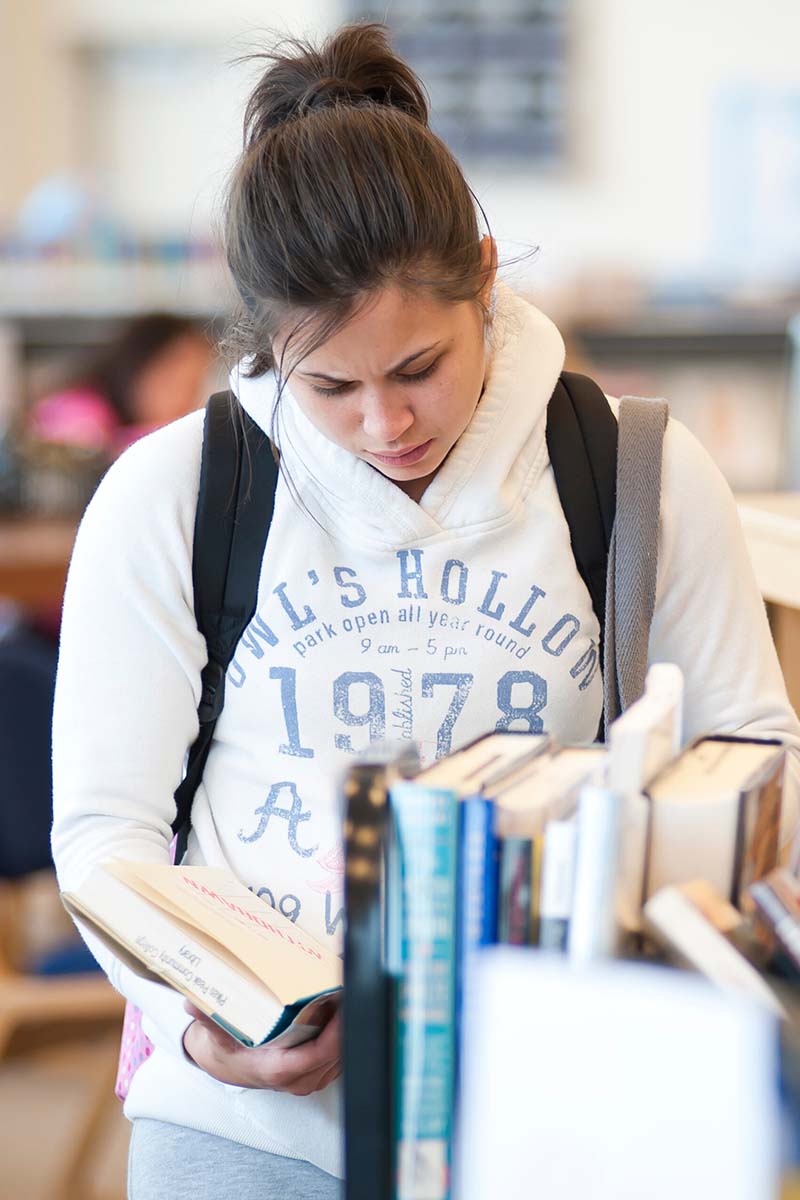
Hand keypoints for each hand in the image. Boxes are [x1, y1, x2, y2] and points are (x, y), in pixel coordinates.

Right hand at [181, 1001, 340, 1094]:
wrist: (229, 1067)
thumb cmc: (228, 1050)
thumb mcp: (217, 1033)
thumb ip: (208, 1018)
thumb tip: (193, 1003)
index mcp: (280, 1070)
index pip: (322, 1052)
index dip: (339, 1028)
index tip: (343, 1001)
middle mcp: (299, 1080)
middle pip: (339, 1051)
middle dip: (346, 1018)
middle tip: (345, 986)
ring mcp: (310, 1079)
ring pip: (342, 1054)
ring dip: (346, 1025)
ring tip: (342, 993)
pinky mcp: (316, 1074)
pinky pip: (338, 1055)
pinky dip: (342, 1034)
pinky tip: (337, 1010)